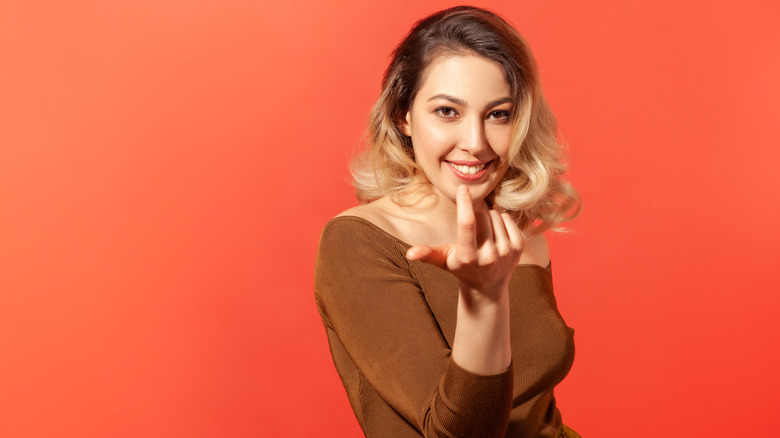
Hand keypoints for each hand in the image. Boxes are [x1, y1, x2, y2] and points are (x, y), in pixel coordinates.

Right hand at [406, 185, 523, 296]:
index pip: (467, 224)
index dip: (464, 203)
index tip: (463, 189)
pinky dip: (501, 221)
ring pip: (496, 215)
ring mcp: (506, 252)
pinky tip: (496, 234)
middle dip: (475, 215)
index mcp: (468, 257)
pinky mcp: (519, 248)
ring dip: (488, 218)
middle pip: (482, 216)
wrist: (488, 285)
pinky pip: (508, 218)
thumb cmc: (462, 267)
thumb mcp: (443, 260)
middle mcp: (489, 256)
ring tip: (484, 234)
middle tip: (473, 230)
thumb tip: (409, 253)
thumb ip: (427, 254)